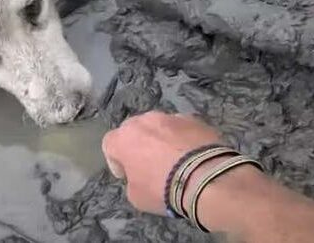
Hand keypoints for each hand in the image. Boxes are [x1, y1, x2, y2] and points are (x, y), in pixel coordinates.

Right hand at [101, 111, 222, 213]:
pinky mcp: (193, 119)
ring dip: (161, 139)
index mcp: (123, 139)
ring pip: (159, 126)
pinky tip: (192, 155)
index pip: (109, 144)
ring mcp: (169, 117)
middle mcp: (143, 121)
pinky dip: (183, 138)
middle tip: (149, 165)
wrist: (205, 178)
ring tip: (174, 159)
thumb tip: (140, 175)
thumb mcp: (136, 197)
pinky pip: (181, 128)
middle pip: (133, 130)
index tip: (127, 174)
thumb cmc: (163, 189)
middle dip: (138, 145)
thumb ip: (131, 180)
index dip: (116, 161)